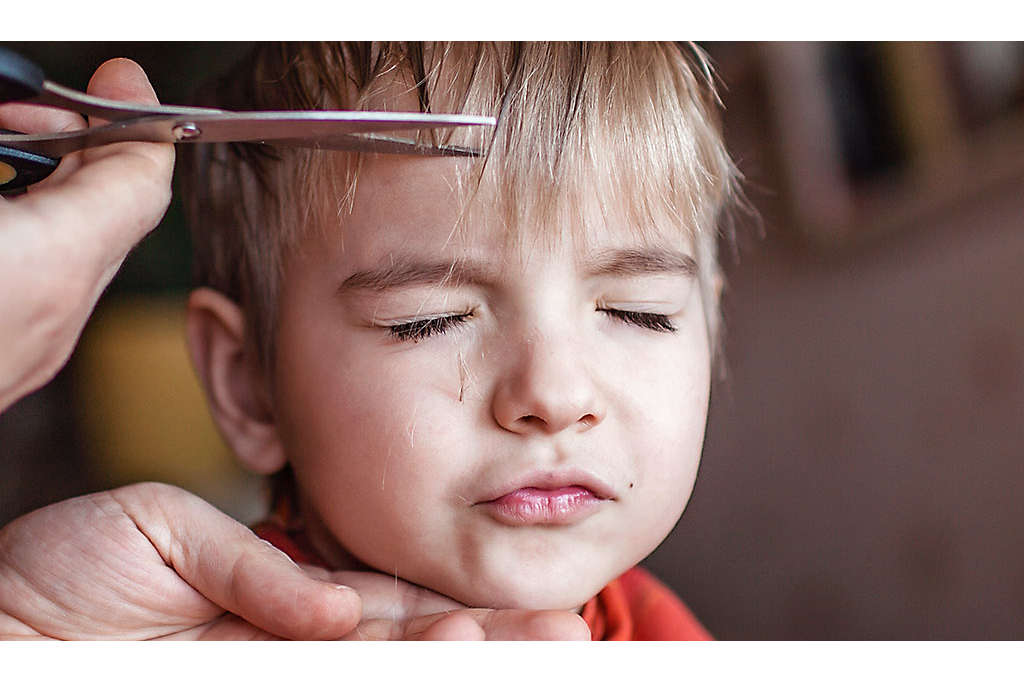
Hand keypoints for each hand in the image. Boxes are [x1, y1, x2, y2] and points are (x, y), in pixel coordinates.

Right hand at [0, 58, 174, 412]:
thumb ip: (3, 132)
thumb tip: (14, 101)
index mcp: (46, 264)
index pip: (140, 180)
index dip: (134, 118)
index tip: (117, 81)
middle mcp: (52, 316)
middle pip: (114, 214)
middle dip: (81, 148)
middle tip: (36, 109)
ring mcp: (27, 352)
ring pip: (76, 253)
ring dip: (47, 192)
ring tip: (2, 152)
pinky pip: (34, 288)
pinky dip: (22, 240)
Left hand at [0, 483, 588, 639]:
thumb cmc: (65, 574)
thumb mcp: (166, 530)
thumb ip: (256, 564)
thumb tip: (336, 607)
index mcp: (280, 601)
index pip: (388, 606)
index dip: (454, 604)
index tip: (524, 597)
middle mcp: (292, 649)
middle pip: (409, 649)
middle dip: (490, 639)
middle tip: (567, 629)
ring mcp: (276, 675)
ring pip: (386, 674)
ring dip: (463, 659)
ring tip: (537, 640)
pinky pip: (338, 681)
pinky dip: (398, 671)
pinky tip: (452, 655)